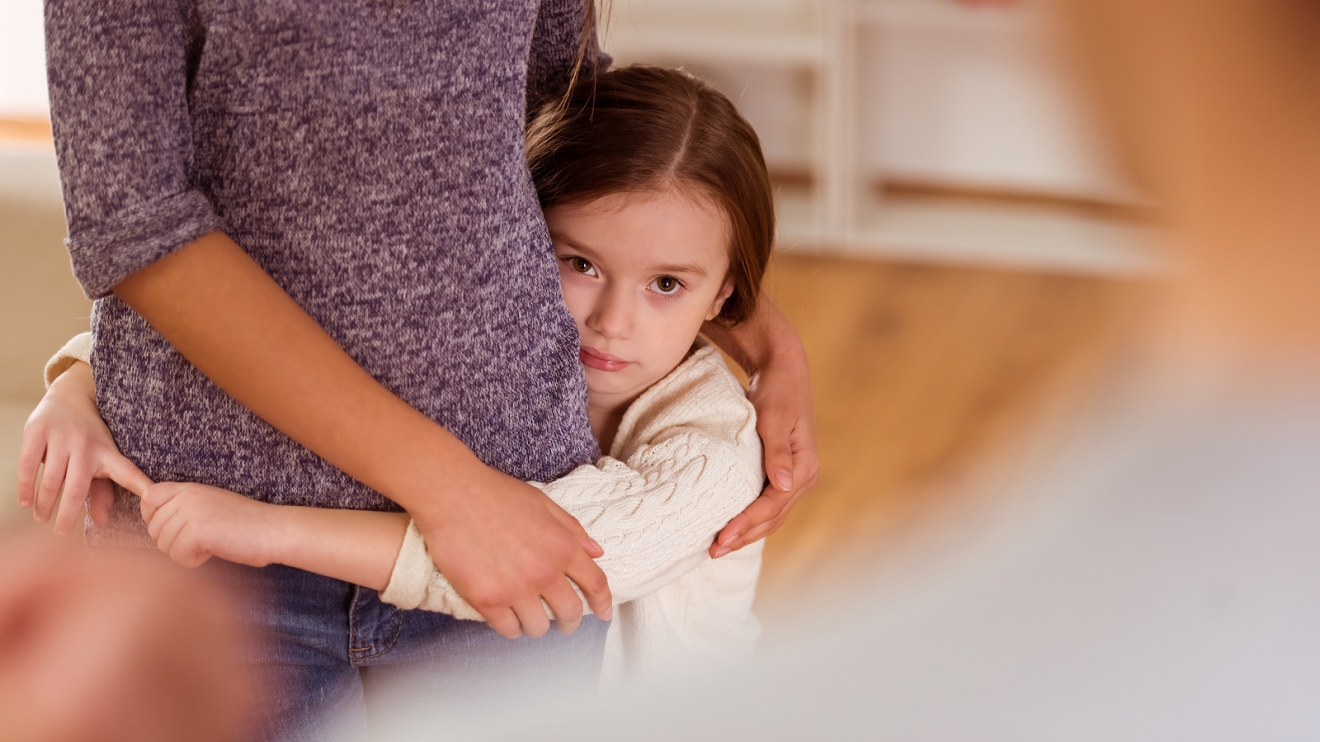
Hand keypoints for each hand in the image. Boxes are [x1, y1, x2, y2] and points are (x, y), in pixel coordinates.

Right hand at [17, 362, 152, 533]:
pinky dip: (26, 486)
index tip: (153, 503)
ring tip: (41, 518)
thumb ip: (103, 492)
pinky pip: (28, 464)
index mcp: (108, 454)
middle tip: (61, 532)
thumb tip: (102, 522)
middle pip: (76, 488)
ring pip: (51, 479)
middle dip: (68, 513)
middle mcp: (85, 446)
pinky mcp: (37, 432)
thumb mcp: (103, 460)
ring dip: (44, 503)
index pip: (128, 473)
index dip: (141, 487)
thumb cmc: (91, 438)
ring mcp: (61, 438)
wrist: (72, 395)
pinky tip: (25, 502)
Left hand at [140, 482, 280, 568]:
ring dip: (185, 553)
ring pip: (164, 545)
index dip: (155, 518)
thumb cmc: (246, 525)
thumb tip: (154, 525)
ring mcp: (191, 512)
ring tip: (211, 545)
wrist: (273, 530)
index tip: (177, 529)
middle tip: (203, 540)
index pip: (149, 499)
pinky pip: (178, 556)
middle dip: (174, 542)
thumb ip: (184, 508)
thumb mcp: (211, 506)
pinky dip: (194, 561)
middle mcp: (187, 496)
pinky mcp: (197, 531)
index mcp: (190, 488)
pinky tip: (214, 551)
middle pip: (154, 529)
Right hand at [410, 463, 611, 639]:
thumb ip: (572, 530)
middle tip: (563, 625)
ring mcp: (515, 588)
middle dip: (570, 623)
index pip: (596, 584)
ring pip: (538, 627)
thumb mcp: (543, 504)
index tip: (604, 614)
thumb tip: (596, 552)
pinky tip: (507, 619)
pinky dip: (510, 628)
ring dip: (536, 625)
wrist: (452, 494)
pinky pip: (508, 630)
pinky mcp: (486, 599)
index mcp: (562, 547)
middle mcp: (544, 572)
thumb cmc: (497, 494)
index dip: (603, 603)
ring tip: (529, 618)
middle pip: (570, 613)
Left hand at [704, 296, 819, 557]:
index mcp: (803, 468)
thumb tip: (782, 486)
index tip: (721, 538)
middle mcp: (801, 477)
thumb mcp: (775, 418)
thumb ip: (778, 452)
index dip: (746, 524)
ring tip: (719, 546)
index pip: (772, 506)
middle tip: (713, 551)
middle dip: (743, 535)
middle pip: (772, 517)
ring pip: (770, 515)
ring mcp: (792, 476)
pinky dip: (750, 517)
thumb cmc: (777, 391)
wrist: (783, 370)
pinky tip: (731, 524)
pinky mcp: (780, 471)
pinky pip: (766, 503)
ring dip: (747, 531)